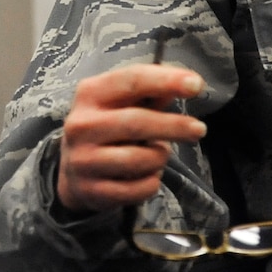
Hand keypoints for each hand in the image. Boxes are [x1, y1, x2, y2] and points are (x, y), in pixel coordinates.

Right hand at [56, 61, 206, 213]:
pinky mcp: (92, 191)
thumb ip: (151, 93)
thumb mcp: (120, 104)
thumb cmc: (107, 128)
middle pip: (137, 122)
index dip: (167, 80)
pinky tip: (147, 175)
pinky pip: (139, 188)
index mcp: (90, 93)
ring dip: (161, 157)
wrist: (72, 173)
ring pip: (141, 159)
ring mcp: (83, 160)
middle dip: (174, 126)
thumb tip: (187, 82)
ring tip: (159, 155)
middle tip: (199, 130)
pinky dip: (152, 182)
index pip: (132, 80)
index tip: (197, 84)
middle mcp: (82, 125)